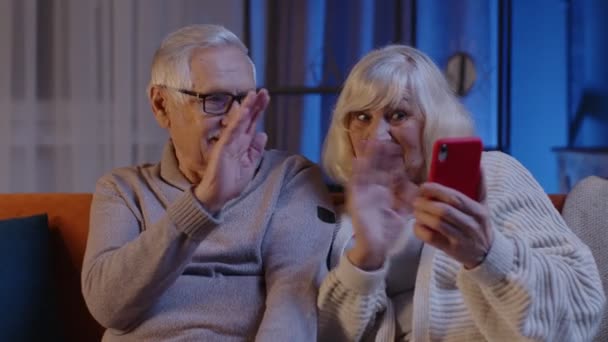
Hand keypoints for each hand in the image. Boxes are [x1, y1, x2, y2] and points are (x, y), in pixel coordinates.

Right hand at [195, 89, 269, 212]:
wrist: (217, 195)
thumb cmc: (231, 181)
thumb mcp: (249, 164)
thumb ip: (256, 149)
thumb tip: (263, 134)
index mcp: (242, 143)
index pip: (252, 123)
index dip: (258, 110)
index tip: (266, 97)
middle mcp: (235, 140)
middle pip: (247, 119)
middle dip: (255, 105)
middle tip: (264, 91)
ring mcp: (228, 142)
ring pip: (239, 122)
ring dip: (246, 108)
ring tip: (254, 95)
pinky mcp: (223, 148)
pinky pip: (231, 132)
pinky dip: (238, 121)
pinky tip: (244, 111)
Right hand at [346, 140, 416, 270]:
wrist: (375, 247)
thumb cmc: (387, 231)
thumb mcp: (402, 212)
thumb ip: (408, 200)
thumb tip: (420, 190)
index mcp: (385, 191)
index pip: (389, 172)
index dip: (392, 160)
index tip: (397, 147)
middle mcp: (373, 190)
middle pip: (376, 167)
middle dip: (379, 154)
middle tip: (383, 138)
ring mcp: (363, 194)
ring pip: (365, 171)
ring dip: (367, 158)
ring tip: (370, 142)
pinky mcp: (355, 200)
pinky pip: (354, 184)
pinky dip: (356, 172)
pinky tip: (358, 161)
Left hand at [413, 181, 493, 268]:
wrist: (486, 253)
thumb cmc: (480, 224)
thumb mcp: (483, 206)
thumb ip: (480, 186)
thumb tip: (479, 164)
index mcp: (479, 211)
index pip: (456, 198)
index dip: (437, 190)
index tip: (424, 187)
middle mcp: (471, 225)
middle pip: (444, 211)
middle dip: (426, 203)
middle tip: (416, 200)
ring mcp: (461, 239)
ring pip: (437, 224)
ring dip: (422, 215)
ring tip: (416, 210)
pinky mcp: (451, 250)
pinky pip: (431, 238)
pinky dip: (420, 230)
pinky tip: (417, 224)